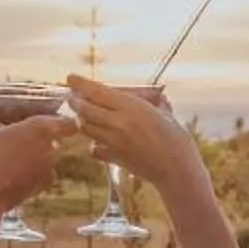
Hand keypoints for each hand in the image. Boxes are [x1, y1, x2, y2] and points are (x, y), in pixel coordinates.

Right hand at [0, 110, 74, 214]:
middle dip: (40, 139)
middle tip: (19, 136)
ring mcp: (47, 172)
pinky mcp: (38, 190)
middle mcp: (51, 149)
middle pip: (54, 141)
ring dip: (34, 157)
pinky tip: (10, 173)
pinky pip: (38, 177)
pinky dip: (29, 174)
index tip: (51, 120)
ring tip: (12, 155)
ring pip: (46, 159)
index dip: (62, 121)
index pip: (68, 123)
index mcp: (42, 129)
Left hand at [64, 76, 196, 193]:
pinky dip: (92, 143)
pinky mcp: (114, 158)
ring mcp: (113, 142)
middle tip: (72, 96)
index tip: (71, 77)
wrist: (177, 170)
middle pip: (85, 109)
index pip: (98, 92)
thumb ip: (157, 104)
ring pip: (85, 128)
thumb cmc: (177, 140)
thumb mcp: (167, 115)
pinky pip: (94, 148)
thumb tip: (156, 97)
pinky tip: (98, 140)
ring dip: (81, 119)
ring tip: (82, 114)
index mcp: (131, 108)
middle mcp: (118, 123)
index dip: (81, 83)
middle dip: (75, 101)